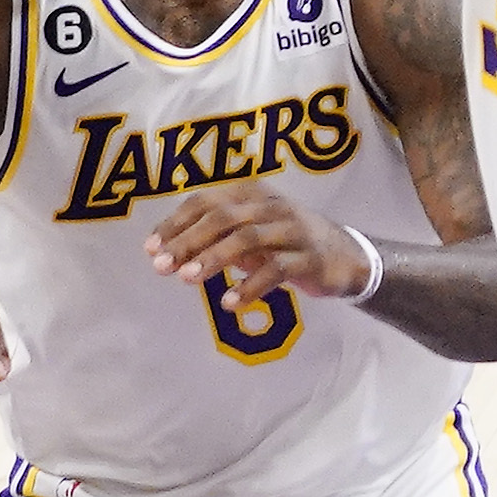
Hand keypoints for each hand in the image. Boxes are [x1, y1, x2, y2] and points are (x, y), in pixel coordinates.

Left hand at [144, 181, 373, 302]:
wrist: (346, 255)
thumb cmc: (286, 242)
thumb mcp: (250, 233)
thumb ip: (214, 238)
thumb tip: (166, 251)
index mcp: (251, 193)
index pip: (206, 202)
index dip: (176, 223)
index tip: (150, 248)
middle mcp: (270, 206)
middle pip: (222, 217)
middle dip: (188, 241)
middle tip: (162, 265)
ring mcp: (292, 230)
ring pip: (247, 238)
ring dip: (213, 258)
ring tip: (187, 279)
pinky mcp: (309, 258)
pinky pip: (276, 269)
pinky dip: (250, 285)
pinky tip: (229, 302)